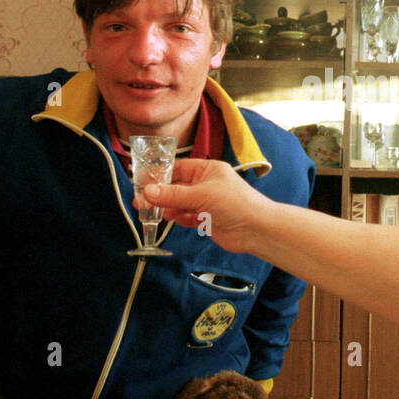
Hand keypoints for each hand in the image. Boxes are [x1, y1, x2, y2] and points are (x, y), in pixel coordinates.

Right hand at [140, 158, 270, 254]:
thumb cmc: (236, 203)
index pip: (179, 168)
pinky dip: (180, 218)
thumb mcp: (201, 195)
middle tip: (141, 202)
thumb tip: (147, 192)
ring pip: (181, 203)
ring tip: (155, 214)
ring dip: (168, 208)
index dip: (160, 175)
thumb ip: (173, 194)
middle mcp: (207, 184)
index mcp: (208, 170)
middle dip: (160, 194)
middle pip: (177, 187)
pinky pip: (188, 217)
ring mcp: (207, 202)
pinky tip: (173, 220)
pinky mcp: (208, 219)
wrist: (256, 230)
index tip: (143, 183)